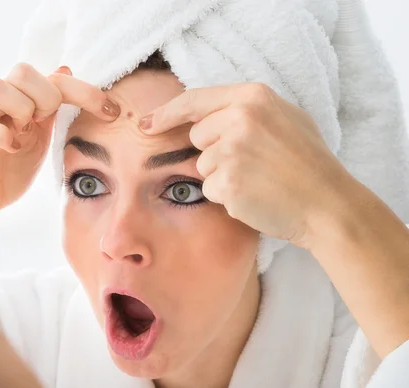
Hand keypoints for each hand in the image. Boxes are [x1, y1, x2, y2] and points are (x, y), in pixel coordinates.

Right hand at [0, 63, 120, 247]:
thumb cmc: (7, 170)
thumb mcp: (40, 138)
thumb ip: (52, 109)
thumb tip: (66, 70)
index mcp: (24, 105)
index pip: (56, 78)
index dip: (86, 90)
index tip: (112, 111)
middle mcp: (2, 107)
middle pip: (21, 69)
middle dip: (45, 96)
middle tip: (44, 123)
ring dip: (19, 110)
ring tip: (23, 135)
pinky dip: (0, 136)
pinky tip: (11, 150)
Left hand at [139, 82, 352, 247]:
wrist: (328, 204)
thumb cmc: (308, 163)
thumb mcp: (285, 118)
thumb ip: (245, 110)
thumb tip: (206, 113)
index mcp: (253, 96)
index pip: (194, 100)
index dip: (166, 113)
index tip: (146, 124)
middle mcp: (239, 118)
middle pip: (197, 136)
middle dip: (214, 151)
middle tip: (252, 162)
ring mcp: (232, 150)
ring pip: (202, 165)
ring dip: (221, 176)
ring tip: (257, 180)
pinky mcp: (227, 182)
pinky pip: (209, 189)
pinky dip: (226, 197)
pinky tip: (254, 196)